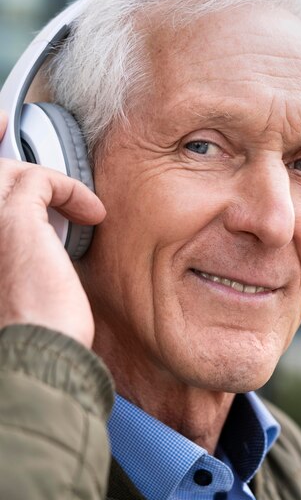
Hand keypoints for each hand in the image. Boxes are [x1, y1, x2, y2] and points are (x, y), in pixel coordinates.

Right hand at [0, 110, 105, 347]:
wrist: (36, 357)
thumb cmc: (32, 334)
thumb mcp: (19, 289)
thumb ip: (20, 256)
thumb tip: (45, 243)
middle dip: (1, 152)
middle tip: (24, 142)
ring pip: (5, 171)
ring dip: (46, 180)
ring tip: (81, 202)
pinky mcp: (12, 220)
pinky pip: (41, 182)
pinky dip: (70, 190)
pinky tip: (93, 215)